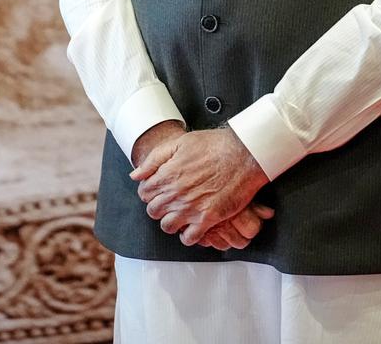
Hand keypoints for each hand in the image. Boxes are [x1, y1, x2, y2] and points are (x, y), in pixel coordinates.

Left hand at [130, 127, 268, 244]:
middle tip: (169, 200)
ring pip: (167, 226)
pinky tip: (193, 225)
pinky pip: (189, 238)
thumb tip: (136, 174)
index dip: (149, 191)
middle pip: (153, 211)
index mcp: (167, 175)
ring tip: (180, 213)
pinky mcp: (208, 218)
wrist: (244, 154)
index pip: (144, 193)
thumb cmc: (215, 145)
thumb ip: (154, 159)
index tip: (158, 189)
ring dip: (171, 221)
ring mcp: (191, 208)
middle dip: (158, 206)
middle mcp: (176, 194)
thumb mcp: (179, 143)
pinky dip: (188, 234)